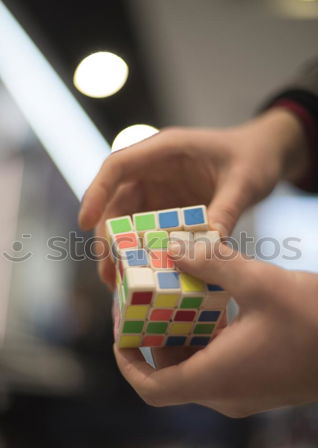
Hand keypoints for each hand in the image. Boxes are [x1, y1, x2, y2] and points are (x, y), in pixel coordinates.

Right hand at [78, 108, 308, 285]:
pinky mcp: (170, 208)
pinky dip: (146, 253)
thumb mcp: (245, 181)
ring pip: (129, 222)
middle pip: (118, 202)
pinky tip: (146, 277)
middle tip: (108, 274)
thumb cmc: (254, 156)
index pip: (118, 167)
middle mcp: (156, 170)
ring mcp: (161, 190)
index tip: (83, 223)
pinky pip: (151, 232)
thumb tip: (208, 251)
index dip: (97, 193)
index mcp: (166, 150)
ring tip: (121, 285)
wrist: (265, 155)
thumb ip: (226, 210)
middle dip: (109, 238)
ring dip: (123, 251)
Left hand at [114, 241, 317, 416]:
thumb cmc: (314, 319)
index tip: (120, 334)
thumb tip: (174, 245)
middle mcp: (225, 393)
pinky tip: (212, 304)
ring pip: (195, 366)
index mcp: (217, 378)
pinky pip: (217, 363)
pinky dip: (206, 337)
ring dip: (181, 333)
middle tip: (146, 301)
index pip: (152, 387)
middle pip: (171, 372)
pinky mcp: (257, 381)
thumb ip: (212, 262)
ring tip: (176, 295)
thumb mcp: (259, 282)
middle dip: (154, 336)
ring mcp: (243, 390)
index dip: (128, 364)